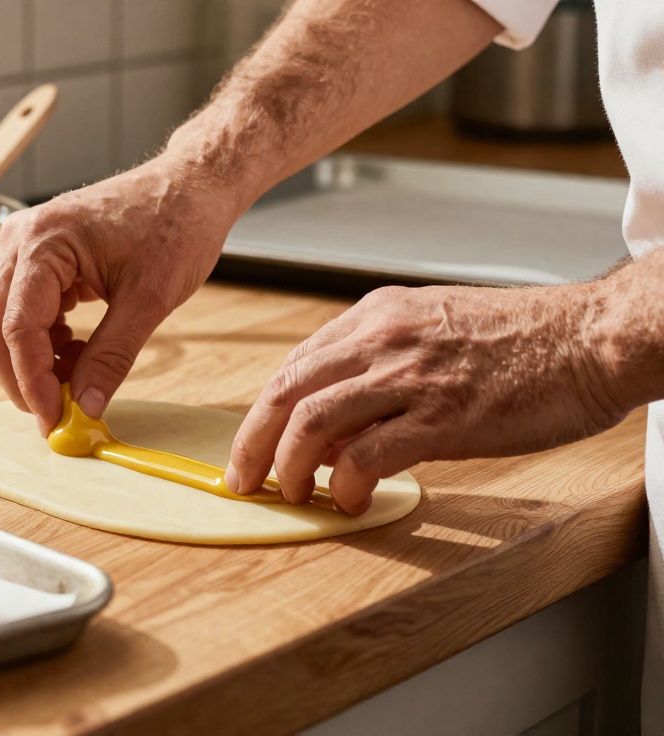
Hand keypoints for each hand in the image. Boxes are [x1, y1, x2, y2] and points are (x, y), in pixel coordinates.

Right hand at [0, 155, 237, 434]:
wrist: (191, 186)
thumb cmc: (176, 225)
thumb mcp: (149, 299)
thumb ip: (112, 357)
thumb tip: (87, 408)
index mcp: (43, 242)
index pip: (18, 328)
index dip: (33, 382)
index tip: (54, 421)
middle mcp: (21, 240)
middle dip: (25, 378)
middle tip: (59, 415)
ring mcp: (24, 246)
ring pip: (6, 322)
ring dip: (36, 361)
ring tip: (80, 378)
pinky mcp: (37, 257)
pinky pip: (23, 310)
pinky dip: (46, 341)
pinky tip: (78, 352)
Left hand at [227, 282, 626, 514]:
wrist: (591, 338)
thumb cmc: (524, 339)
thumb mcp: (433, 330)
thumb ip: (378, 369)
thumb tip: (333, 427)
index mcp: (376, 317)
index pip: (293, 366)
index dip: (262, 412)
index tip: (251, 444)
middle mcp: (381, 339)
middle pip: (284, 392)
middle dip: (252, 443)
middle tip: (243, 478)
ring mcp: (409, 377)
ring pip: (311, 424)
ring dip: (290, 468)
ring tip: (291, 495)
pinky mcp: (441, 417)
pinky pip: (366, 456)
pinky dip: (346, 485)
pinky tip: (350, 500)